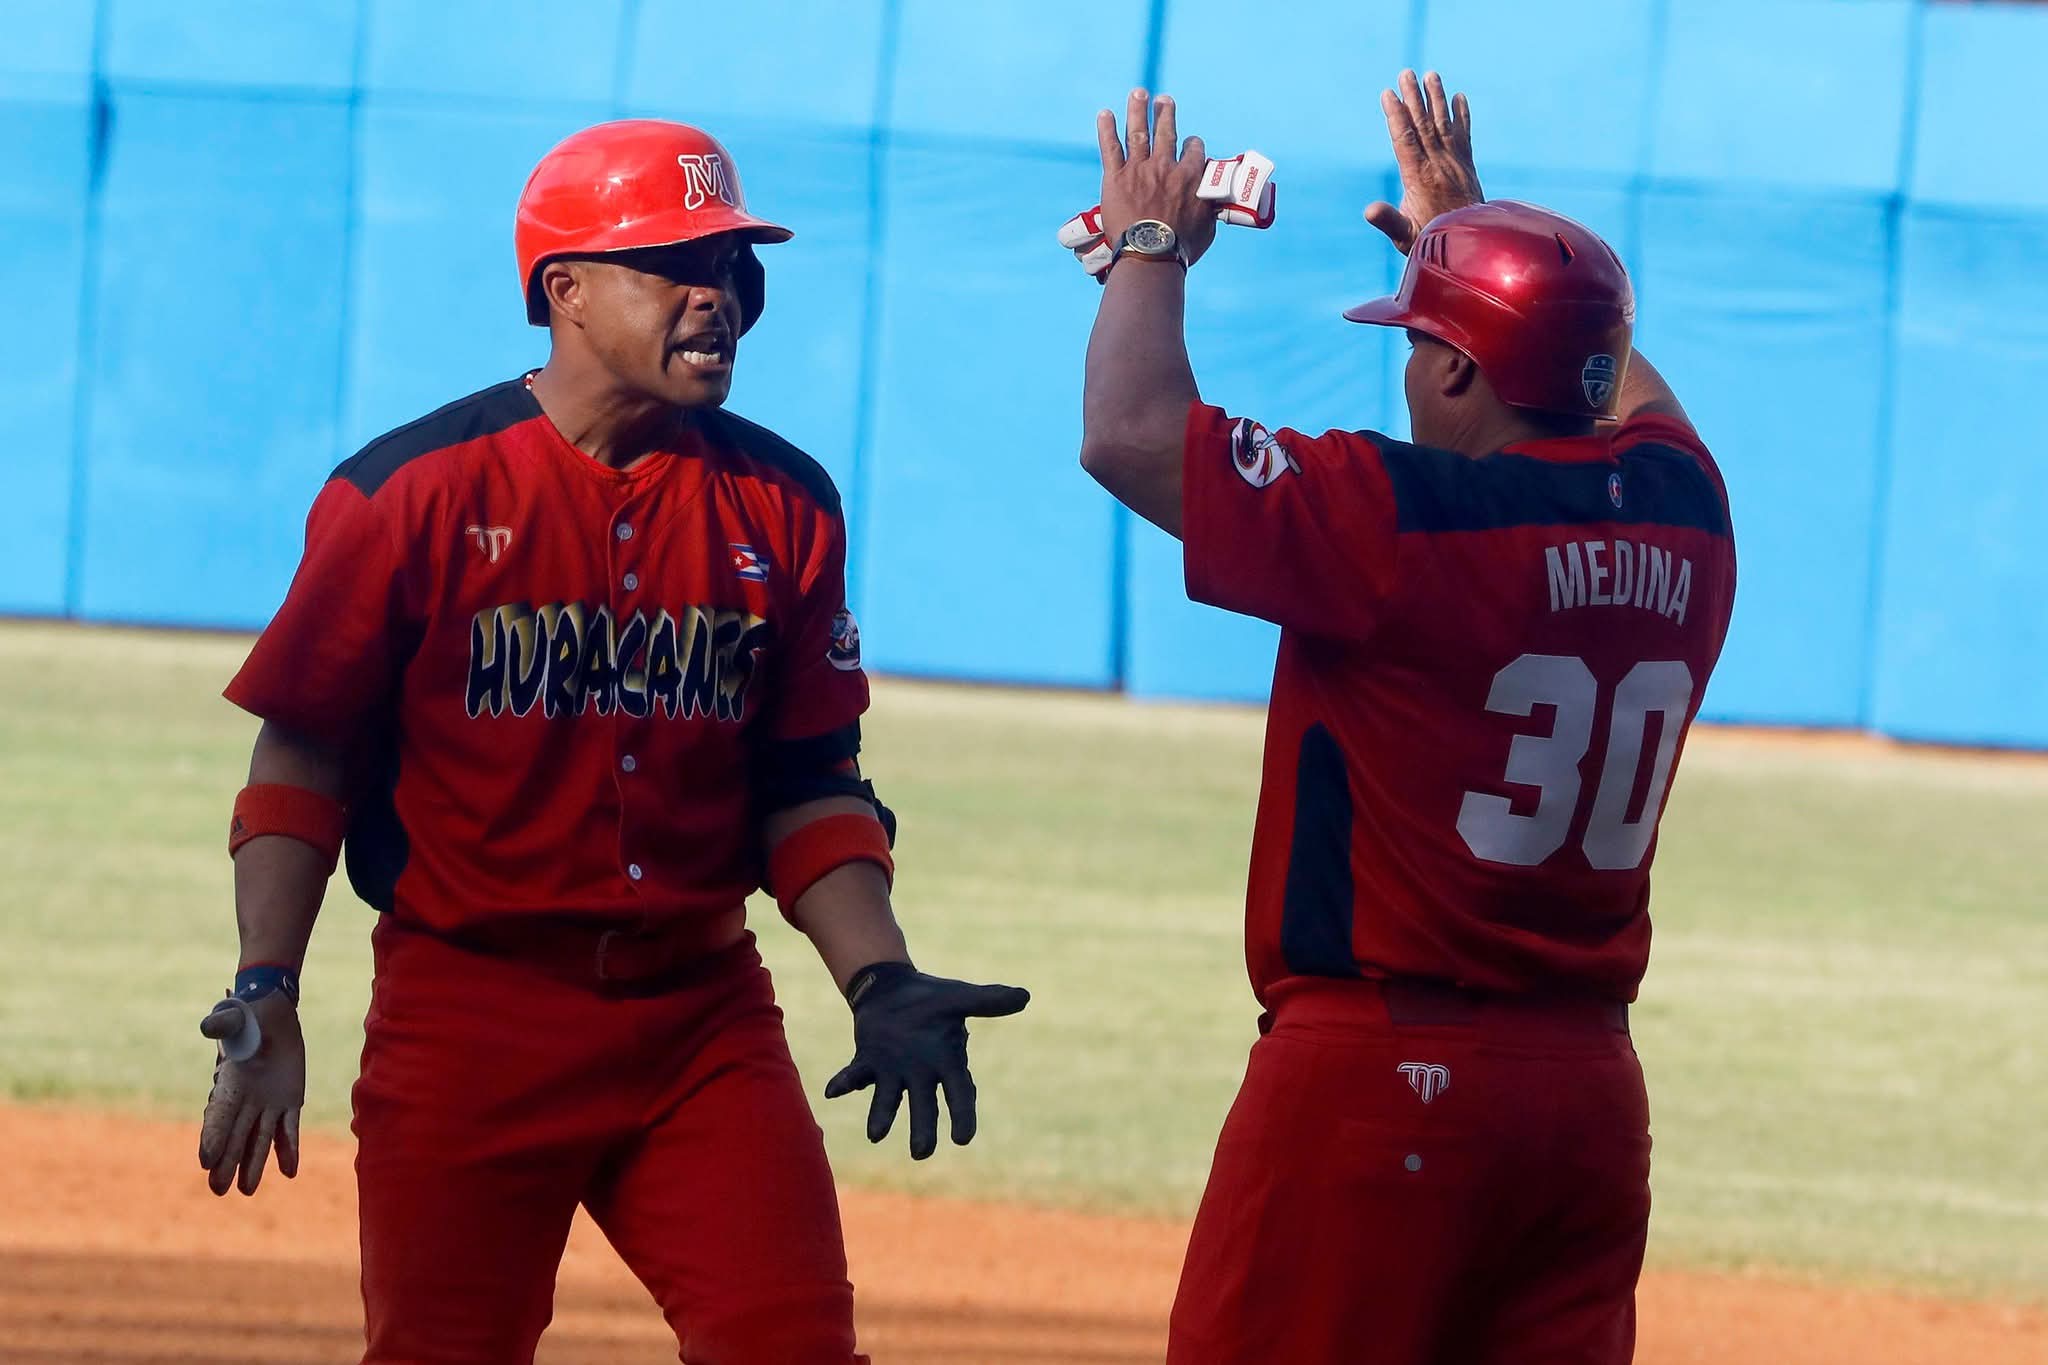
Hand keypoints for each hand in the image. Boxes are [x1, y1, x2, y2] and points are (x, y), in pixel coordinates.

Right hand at [197, 990, 305, 1195]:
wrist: (274, 1018)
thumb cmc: (249, 1017)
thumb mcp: (235, 1018)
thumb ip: (223, 1024)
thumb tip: (208, 1027)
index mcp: (230, 1084)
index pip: (219, 1115)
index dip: (212, 1136)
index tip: (205, 1160)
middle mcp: (246, 1101)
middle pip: (234, 1137)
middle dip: (226, 1163)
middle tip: (217, 1189)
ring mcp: (268, 1104)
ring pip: (259, 1140)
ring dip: (254, 1165)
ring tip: (246, 1191)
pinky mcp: (290, 1101)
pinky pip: (289, 1129)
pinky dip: (289, 1149)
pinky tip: (289, 1171)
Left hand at [823, 962, 1028, 1160]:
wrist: (893, 990)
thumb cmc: (932, 998)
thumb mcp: (960, 997)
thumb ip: (989, 1000)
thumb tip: (1025, 996)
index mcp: (946, 1062)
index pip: (959, 1094)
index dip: (961, 1115)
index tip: (962, 1138)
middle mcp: (920, 1074)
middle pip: (924, 1107)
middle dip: (922, 1129)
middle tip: (921, 1152)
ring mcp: (891, 1072)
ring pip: (887, 1100)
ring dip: (881, 1116)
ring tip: (875, 1134)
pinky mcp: (866, 1062)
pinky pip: (855, 1077)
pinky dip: (844, 1083)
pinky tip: (832, 1090)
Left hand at [1096, 89, 1219, 267]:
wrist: (1152, 254)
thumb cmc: (1182, 247)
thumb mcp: (1208, 227)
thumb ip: (1210, 209)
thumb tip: (1217, 205)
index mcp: (1190, 176)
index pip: (1193, 151)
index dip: (1192, 146)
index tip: (1190, 145)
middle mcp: (1166, 166)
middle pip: (1166, 133)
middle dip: (1165, 114)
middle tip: (1164, 99)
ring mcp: (1140, 170)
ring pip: (1139, 132)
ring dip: (1139, 111)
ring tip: (1138, 94)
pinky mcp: (1116, 178)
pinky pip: (1110, 148)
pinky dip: (1106, 130)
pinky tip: (1104, 114)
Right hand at [1363, 69, 1483, 254]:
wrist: (1470, 248)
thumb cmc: (1430, 242)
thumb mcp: (1404, 237)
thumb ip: (1388, 221)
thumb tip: (1369, 210)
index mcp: (1420, 178)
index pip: (1406, 140)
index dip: (1396, 116)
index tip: (1388, 94)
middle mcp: (1439, 165)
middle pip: (1424, 124)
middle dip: (1414, 98)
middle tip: (1406, 73)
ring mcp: (1455, 164)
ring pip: (1444, 124)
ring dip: (1436, 98)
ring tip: (1431, 75)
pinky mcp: (1467, 167)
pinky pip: (1464, 136)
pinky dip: (1462, 116)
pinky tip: (1459, 98)